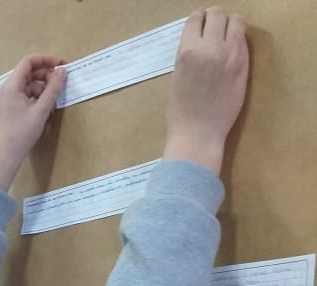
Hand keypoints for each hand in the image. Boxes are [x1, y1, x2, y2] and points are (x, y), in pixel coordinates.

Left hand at [0, 54, 66, 191]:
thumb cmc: (22, 133)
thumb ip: (53, 89)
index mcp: (11, 86)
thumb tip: (63, 71)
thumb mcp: (41, 110)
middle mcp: (6, 89)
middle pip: (28, 72)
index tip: (60, 65)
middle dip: (45, 75)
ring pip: (27, 84)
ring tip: (52, 100)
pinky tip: (44, 108)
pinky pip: (24, 95)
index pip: (28, 62)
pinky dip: (35, 97)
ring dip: (42, 88)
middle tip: (59, 84)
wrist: (6, 155)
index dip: (46, 60)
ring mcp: (6, 98)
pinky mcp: (8, 108)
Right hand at [163, 7, 248, 173]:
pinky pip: (243, 41)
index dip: (199, 19)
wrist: (198, 135)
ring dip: (230, 26)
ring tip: (226, 38)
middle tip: (213, 31)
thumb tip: (200, 38)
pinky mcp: (243, 65)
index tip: (200, 26)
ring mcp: (230, 55)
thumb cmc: (181, 111)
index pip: (196, 17)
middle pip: (217, 13)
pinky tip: (231, 53)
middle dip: (215, 19)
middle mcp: (210, 47)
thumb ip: (189, 53)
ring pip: (236, 21)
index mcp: (187, 50)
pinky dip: (237, 41)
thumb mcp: (177, 76)